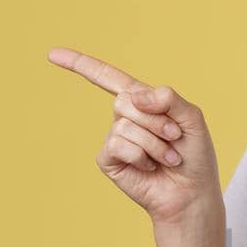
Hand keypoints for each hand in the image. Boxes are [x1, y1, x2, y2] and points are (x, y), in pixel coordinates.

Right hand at [47, 46, 220, 224]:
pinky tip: (149, 167)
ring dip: (154, 143)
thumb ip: (168, 98)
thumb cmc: (194, 155)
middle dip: (156, 121)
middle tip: (174, 138)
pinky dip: (140, 156)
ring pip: (125, 125)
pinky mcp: (108, 159)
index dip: (80, 64)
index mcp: (143, 100)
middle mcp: (125, 117)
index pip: (108, 77)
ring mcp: (115, 138)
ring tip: (168, 157)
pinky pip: (118, 145)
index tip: (52, 54)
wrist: (192, 192)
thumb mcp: (192, 118)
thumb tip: (133, 97)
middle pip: (125, 100)